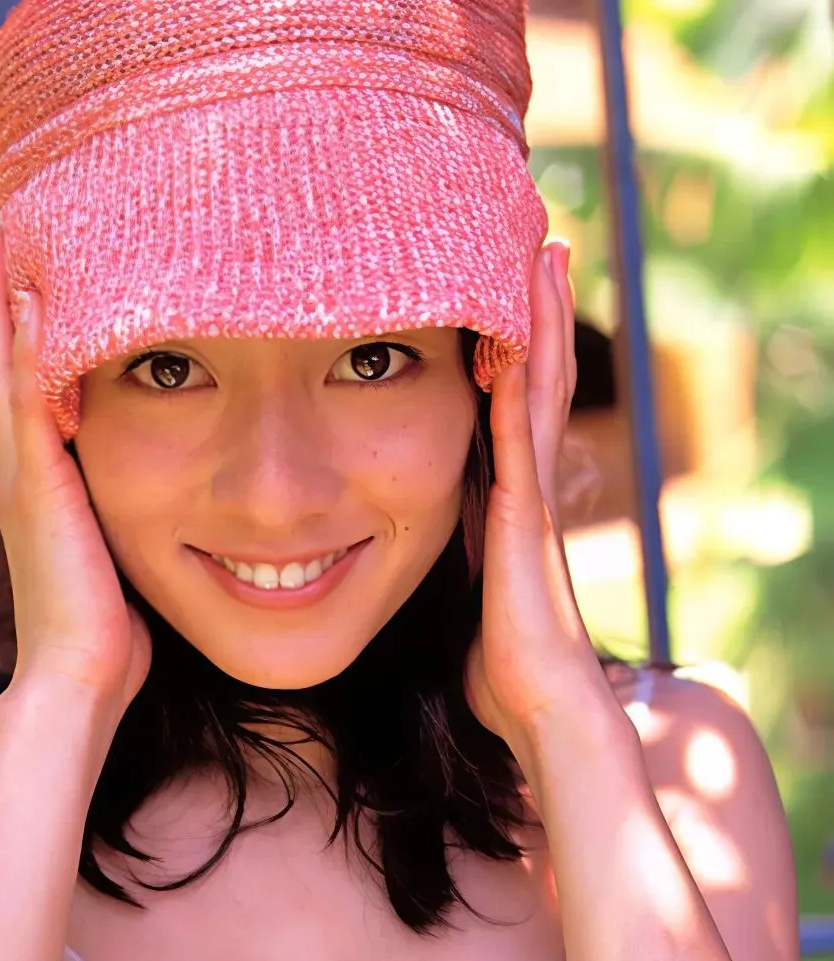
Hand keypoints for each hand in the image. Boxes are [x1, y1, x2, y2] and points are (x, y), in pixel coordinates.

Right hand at [0, 225, 150, 711]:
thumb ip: (111, 516)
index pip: (12, 394)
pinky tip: (25, 297)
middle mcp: (16, 473)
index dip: (4, 336)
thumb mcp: (108, 554)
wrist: (80, 674)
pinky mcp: (37, 489)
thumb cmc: (102, 627)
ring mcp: (20, 478)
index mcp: (33, 486)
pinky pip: (24, 404)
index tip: (8, 278)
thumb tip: (151, 503)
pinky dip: (19, 349)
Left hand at [464, 242, 612, 767]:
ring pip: (539, 390)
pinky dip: (520, 381)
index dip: (518, 353)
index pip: (515, 410)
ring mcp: (532, 497)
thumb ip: (459, 572)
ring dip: (540, 322)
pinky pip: (518, 434)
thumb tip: (426, 572)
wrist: (541, 706)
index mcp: (511, 504)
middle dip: (539, 314)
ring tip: (542, 253)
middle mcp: (529, 488)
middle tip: (541, 244)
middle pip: (538, 381)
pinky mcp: (523, 516)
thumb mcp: (470, 605)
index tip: (508, 300)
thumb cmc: (505, 670)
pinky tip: (512, 334)